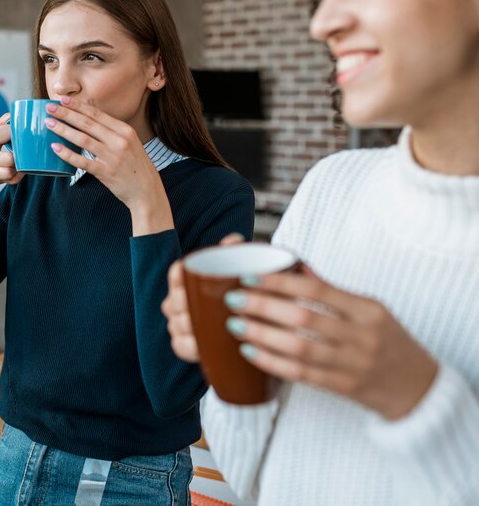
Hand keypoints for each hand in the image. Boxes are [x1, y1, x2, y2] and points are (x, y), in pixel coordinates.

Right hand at [0, 114, 23, 218]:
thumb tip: (13, 115)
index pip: (9, 132)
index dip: (19, 134)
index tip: (23, 135)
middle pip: (12, 155)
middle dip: (20, 153)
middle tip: (24, 150)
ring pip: (12, 168)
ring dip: (20, 165)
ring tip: (20, 160)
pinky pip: (13, 178)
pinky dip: (18, 175)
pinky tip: (17, 170)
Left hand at [44, 95, 172, 234]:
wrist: (147, 191)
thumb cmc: (137, 167)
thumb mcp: (131, 143)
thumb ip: (113, 133)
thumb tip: (89, 122)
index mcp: (125, 131)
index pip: (97, 114)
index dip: (78, 106)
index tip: (63, 99)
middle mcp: (119, 141)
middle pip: (87, 123)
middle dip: (66, 114)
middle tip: (49, 108)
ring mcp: (112, 157)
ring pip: (83, 140)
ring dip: (63, 130)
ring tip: (49, 124)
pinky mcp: (106, 173)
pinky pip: (82, 161)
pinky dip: (67, 154)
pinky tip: (55, 148)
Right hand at [161, 233, 245, 362]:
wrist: (256, 319)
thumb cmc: (245, 290)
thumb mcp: (244, 270)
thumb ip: (236, 252)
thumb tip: (232, 241)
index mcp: (188, 279)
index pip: (177, 273)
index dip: (179, 276)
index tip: (190, 276)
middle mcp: (179, 300)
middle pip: (174, 301)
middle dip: (186, 305)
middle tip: (206, 306)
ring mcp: (180, 323)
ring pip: (176, 324)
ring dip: (189, 326)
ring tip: (207, 325)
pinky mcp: (186, 345)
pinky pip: (180, 346)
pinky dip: (189, 346)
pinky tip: (201, 345)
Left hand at [226, 268, 437, 418]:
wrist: (418, 388)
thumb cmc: (388, 339)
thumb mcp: (369, 308)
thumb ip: (332, 289)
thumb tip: (296, 264)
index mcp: (366, 308)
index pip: (316, 289)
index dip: (279, 281)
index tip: (249, 275)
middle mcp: (361, 335)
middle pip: (303, 318)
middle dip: (262, 306)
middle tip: (233, 298)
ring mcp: (352, 364)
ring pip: (298, 348)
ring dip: (261, 334)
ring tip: (235, 323)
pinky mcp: (342, 387)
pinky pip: (300, 374)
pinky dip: (272, 362)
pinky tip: (250, 351)